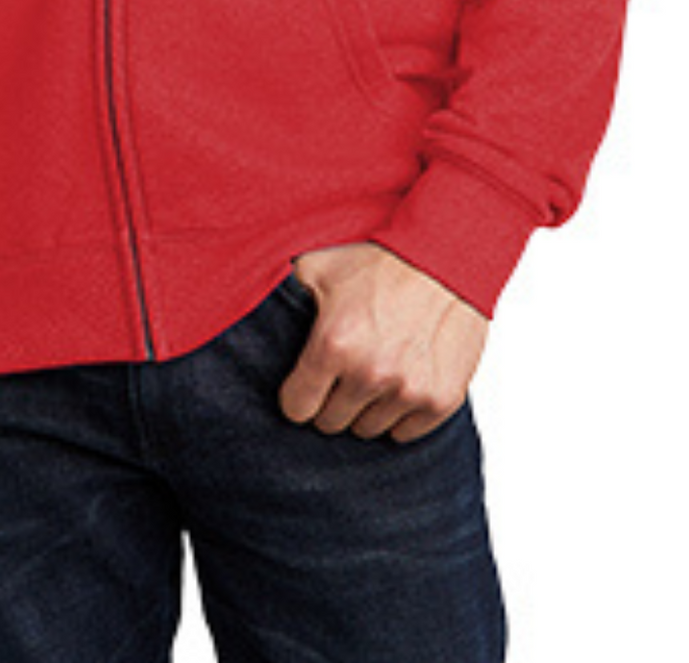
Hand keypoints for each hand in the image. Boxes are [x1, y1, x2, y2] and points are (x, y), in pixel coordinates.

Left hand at [279, 243, 490, 442]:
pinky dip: (400, 414)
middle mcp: (369, 372)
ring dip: (366, 407)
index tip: (308, 381)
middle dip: (332, 400)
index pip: (296, 408)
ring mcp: (408, 389)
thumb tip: (244, 313)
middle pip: (331, 423)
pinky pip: (405, 434)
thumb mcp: (318, 266)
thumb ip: (283, 294)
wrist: (444, 255)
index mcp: (333, 343)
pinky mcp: (440, 399)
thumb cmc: (379, 260)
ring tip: (374, 370)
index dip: (299, 394)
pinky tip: (400, 380)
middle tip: (344, 371)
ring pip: (368, 430)